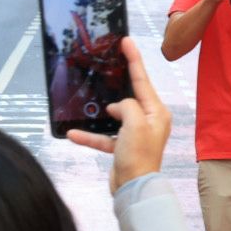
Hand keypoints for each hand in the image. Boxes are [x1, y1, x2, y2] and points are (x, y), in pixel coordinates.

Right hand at [67, 39, 170, 193]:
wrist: (134, 189)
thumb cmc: (140, 156)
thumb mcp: (135, 124)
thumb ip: (127, 106)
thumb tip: (117, 106)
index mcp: (157, 112)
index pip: (143, 80)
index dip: (134, 60)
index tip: (127, 41)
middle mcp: (149, 120)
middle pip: (129, 95)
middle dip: (117, 81)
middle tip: (106, 62)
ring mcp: (136, 133)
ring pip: (115, 115)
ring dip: (99, 113)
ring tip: (87, 101)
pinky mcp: (123, 146)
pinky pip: (104, 136)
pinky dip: (91, 135)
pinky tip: (74, 134)